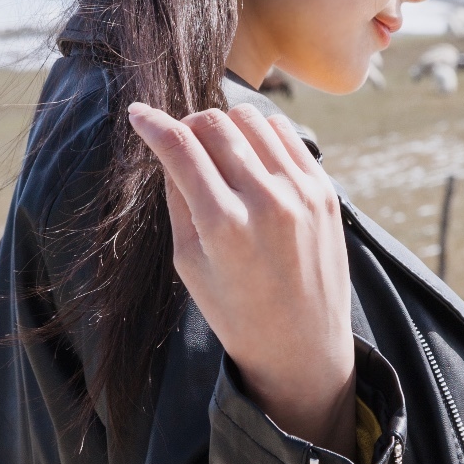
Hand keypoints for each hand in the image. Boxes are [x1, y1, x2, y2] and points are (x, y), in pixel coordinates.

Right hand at [127, 100, 356, 458]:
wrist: (304, 348)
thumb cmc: (237, 314)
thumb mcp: (190, 264)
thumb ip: (178, 200)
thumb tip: (169, 148)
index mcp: (224, 225)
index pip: (179, 148)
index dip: (151, 124)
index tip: (137, 116)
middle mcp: (266, 202)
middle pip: (214, 123)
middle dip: (187, 125)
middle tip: (179, 143)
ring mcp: (302, 192)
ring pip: (251, 119)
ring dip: (224, 126)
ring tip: (215, 152)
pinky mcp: (325, 190)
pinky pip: (286, 134)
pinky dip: (260, 134)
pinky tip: (249, 156)